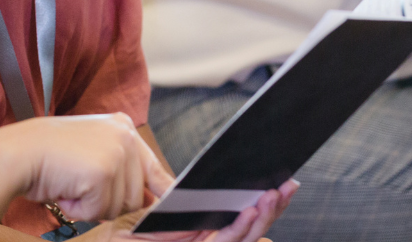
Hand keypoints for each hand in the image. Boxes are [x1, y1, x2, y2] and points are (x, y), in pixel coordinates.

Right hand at [0, 113, 172, 222]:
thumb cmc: (47, 156)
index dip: (161, 192)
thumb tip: (151, 199)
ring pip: (119, 207)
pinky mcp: (104, 171)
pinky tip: (65, 188)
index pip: (154, 167)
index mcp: (122, 127)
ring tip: (70, 183)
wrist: (18, 153)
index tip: (167, 204)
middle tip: (79, 185)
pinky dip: (79, 209)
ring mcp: (116, 152)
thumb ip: (122, 172)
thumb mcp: (91, 155)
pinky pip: (99, 211)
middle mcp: (125, 136)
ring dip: (91, 206)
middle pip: (136, 196)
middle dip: (107, 201)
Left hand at [85, 179, 298, 241]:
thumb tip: (213, 176)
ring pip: (242, 240)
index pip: (241, 219)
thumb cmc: (121, 235)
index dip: (265, 206)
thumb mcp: (155, 212)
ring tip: (274, 195)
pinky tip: (248, 211)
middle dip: (272, 209)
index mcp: (203, 236)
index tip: (284, 183)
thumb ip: (184, 201)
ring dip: (261, 218)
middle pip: (249, 230)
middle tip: (290, 184)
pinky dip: (238, 229)